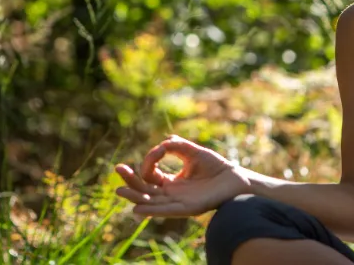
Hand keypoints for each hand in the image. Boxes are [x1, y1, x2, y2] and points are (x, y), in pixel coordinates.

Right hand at [115, 135, 250, 216]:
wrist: (237, 178)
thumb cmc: (216, 166)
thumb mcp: (193, 151)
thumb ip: (177, 146)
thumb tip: (163, 141)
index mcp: (173, 183)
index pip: (150, 177)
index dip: (147, 165)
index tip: (155, 152)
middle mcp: (173, 194)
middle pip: (146, 190)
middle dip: (130, 181)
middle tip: (117, 169)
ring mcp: (179, 203)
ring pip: (152, 202)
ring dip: (135, 197)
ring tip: (119, 191)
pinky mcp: (189, 209)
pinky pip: (167, 211)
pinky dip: (152, 210)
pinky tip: (138, 208)